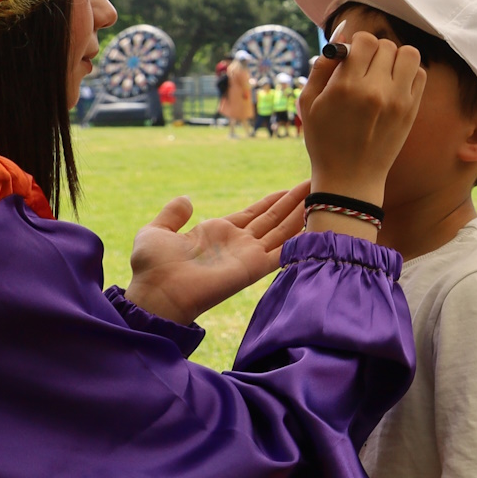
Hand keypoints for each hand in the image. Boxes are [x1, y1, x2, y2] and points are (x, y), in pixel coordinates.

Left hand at [124, 184, 310, 323]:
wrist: (158, 293)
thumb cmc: (152, 267)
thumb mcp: (156, 231)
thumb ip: (172, 215)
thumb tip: (186, 199)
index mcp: (218, 231)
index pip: (254, 213)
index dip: (274, 200)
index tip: (292, 189)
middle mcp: (238, 243)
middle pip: (274, 218)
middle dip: (295, 202)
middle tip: (317, 184)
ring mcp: (248, 255)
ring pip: (283, 230)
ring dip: (302, 213)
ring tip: (324, 197)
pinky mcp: (254, 267)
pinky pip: (282, 251)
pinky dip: (300, 240)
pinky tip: (316, 226)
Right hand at [300, 33, 425, 205]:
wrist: (350, 178)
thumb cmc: (324, 140)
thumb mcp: (308, 104)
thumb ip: (321, 68)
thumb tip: (340, 43)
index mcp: (346, 87)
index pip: (364, 40)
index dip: (357, 43)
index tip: (352, 56)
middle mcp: (375, 91)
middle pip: (386, 45)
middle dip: (374, 50)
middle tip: (366, 67)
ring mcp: (398, 101)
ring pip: (409, 54)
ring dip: (396, 57)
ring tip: (384, 72)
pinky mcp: (411, 110)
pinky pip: (420, 74)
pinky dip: (409, 72)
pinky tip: (395, 84)